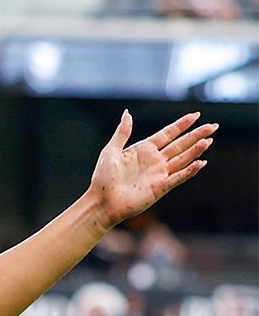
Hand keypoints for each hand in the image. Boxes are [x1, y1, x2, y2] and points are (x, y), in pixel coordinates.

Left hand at [89, 110, 215, 229]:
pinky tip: (200, 163)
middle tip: (213, 125)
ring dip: (195, 150)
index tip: (196, 115)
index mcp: (144, 150)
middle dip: (196, 135)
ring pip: (182, 159)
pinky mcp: (159, 188)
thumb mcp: (111, 151)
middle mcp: (154, 161)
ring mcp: (158, 175)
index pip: (168, 134)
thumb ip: (122, 132)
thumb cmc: (102, 179)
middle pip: (180, 145)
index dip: (182, 125)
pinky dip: (189, 171)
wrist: (101, 203)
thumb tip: (127, 113)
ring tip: (209, 140)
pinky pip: (178, 178)